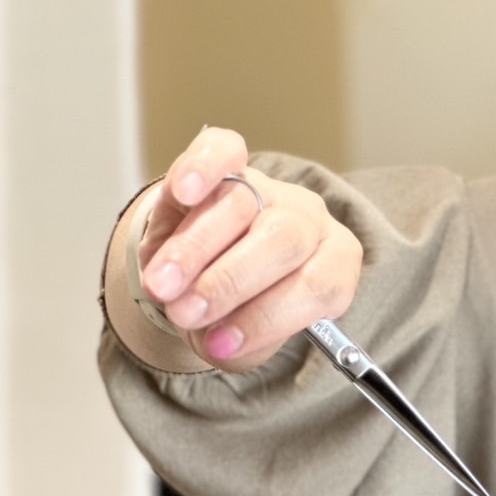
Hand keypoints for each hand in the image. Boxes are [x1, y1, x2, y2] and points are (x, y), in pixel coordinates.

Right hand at [135, 128, 362, 370]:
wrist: (206, 270)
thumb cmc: (238, 307)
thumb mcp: (246, 334)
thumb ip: (239, 339)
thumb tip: (216, 339)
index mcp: (333, 264)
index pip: (320, 286)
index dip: (268, 318)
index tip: (220, 344)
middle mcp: (310, 220)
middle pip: (283, 240)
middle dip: (229, 282)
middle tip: (186, 313)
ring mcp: (270, 186)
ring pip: (240, 205)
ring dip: (195, 250)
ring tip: (162, 286)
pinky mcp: (229, 161)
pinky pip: (223, 150)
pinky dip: (203, 168)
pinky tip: (184, 191)